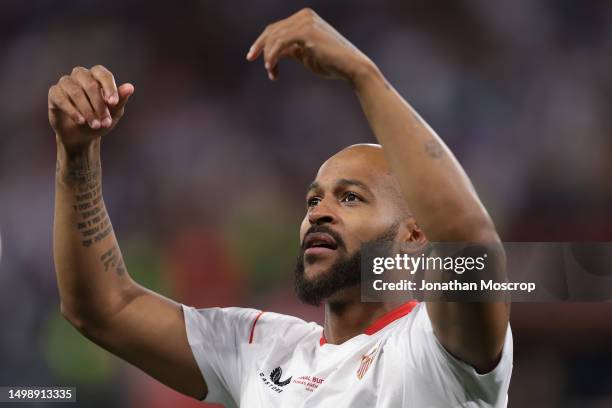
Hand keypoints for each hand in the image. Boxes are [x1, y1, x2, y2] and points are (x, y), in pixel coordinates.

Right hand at [48, 65, 133, 150]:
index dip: (109, 87)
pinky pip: (61, 98)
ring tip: (95, 125)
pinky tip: (80, 121)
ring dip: (87, 110)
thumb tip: (130, 87)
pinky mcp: (54, 93)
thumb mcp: (114, 113)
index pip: (103, 74)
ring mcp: (66, 83)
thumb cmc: (100, 120)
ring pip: (75, 91)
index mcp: (97, 76)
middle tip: (105, 122)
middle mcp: (80, 76)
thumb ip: (121, 100)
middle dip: (99, 105)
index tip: (114, 103)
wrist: (82, 136)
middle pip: (89, 84)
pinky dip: (72, 110)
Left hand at [246, 8, 374, 82]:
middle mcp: (304, 16)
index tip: (252, 56)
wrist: (351, 67)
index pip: (276, 28)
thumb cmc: (330, 63)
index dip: (262, 42)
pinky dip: (273, 56)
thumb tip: (275, 54)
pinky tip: (271, 68)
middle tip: (251, 60)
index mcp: (304, 18)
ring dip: (268, 57)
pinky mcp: (306, 32)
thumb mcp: (304, 54)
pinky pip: (281, 43)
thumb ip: (290, 50)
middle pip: (272, 30)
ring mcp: (305, 22)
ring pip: (274, 38)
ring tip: (271, 72)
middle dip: (260, 47)